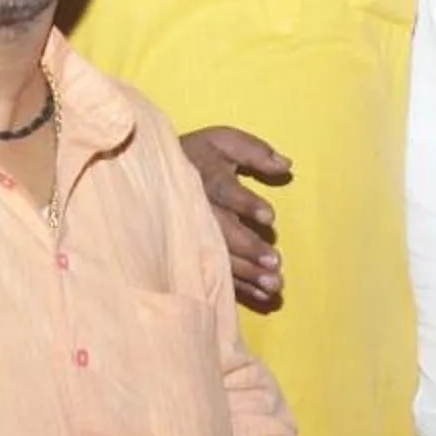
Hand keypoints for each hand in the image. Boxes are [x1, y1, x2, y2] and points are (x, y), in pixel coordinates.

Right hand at [180, 125, 290, 311]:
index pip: (223, 190)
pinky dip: (237, 285)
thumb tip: (287, 166)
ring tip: (273, 284)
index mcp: (203, 176)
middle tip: (275, 262)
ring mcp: (189, 233)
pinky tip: (261, 294)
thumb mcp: (223, 142)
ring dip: (245, 272)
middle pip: (220, 229)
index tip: (269, 216)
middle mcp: (194, 207)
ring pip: (216, 255)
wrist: (148, 175)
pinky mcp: (190, 252)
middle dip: (247, 246)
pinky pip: (212, 271)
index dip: (245, 203)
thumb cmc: (198, 156)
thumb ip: (255, 152)